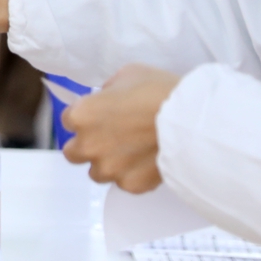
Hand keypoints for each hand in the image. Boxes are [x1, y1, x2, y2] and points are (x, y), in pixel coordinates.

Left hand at [61, 65, 178, 192]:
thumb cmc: (159, 90)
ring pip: (97, 173)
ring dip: (108, 164)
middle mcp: (88, 145)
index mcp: (81, 115)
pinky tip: (148, 163)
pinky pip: (125, 183)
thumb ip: (108, 91)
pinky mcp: (131, 185)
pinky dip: (133, 175)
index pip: (68, 120)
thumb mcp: (127, 76)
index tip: (98, 118)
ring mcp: (109, 169)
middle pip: (73, 153)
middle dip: (88, 146)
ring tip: (131, 154)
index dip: (84, 118)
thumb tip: (105, 100)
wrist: (192, 119)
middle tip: (110, 139)